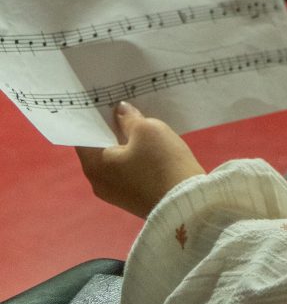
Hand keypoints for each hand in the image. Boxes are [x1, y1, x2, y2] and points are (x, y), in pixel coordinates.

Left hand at [76, 102, 205, 218]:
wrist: (186, 204)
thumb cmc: (161, 163)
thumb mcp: (147, 130)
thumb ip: (129, 118)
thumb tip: (120, 112)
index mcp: (94, 164)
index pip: (83, 134)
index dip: (92, 115)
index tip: (102, 100)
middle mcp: (97, 182)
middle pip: (98, 148)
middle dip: (109, 128)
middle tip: (120, 106)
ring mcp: (115, 194)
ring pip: (113, 160)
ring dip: (122, 143)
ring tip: (135, 123)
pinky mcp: (132, 199)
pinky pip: (125, 172)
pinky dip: (131, 157)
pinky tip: (146, 146)